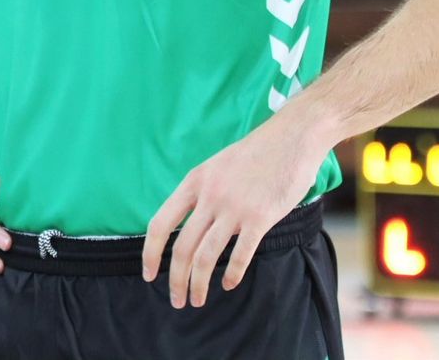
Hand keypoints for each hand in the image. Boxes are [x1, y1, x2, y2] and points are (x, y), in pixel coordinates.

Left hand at [141, 116, 327, 307]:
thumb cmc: (255, 155)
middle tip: (176, 300)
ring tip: (197, 300)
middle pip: (182, 247)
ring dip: (199, 283)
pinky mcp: (260, 217)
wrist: (290, 138)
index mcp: (193, 182)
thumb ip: (201, 192)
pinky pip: (240, 254)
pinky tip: (228, 285)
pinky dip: (231, 274)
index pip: (160, 223)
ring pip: (206, 256)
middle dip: (175, 279)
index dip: (150, 252)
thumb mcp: (216, 167)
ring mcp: (234, 207)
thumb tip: (189, 224)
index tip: (148, 274)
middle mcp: (209, 196)